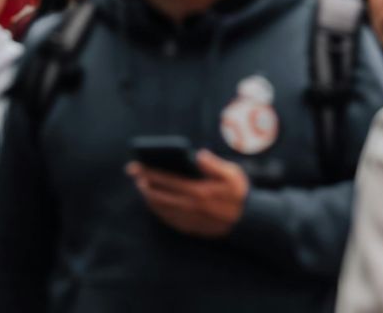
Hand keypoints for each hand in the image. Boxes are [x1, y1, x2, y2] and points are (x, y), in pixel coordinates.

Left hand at [128, 150, 248, 237]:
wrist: (246, 221)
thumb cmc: (239, 194)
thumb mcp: (233, 174)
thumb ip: (214, 165)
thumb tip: (198, 155)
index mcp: (198, 191)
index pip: (167, 180)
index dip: (149, 173)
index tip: (137, 167)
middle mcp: (189, 206)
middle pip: (158, 195)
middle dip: (144, 184)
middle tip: (135, 176)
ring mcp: (186, 218)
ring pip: (159, 208)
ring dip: (148, 197)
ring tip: (143, 187)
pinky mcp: (187, 227)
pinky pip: (165, 218)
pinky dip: (156, 209)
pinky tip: (154, 203)